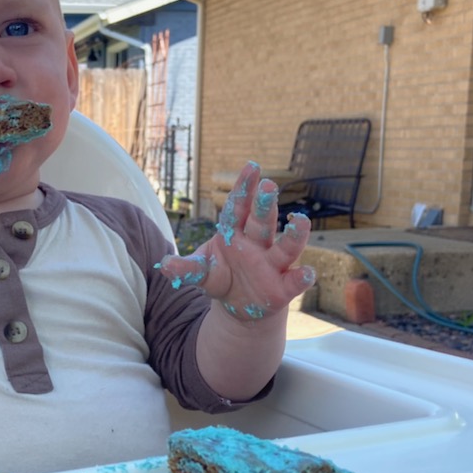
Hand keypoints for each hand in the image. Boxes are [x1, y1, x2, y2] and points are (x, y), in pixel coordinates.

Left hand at [158, 162, 314, 322]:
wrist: (239, 305)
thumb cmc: (222, 277)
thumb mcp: (202, 272)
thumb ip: (186, 268)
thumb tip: (164, 265)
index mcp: (235, 233)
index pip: (238, 207)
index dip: (244, 188)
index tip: (252, 166)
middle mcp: (256, 244)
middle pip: (261, 222)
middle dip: (264, 205)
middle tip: (268, 186)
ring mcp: (271, 265)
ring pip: (285, 248)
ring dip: (294, 236)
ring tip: (301, 221)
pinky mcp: (282, 288)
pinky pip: (294, 282)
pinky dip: (301, 278)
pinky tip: (307, 273)